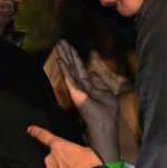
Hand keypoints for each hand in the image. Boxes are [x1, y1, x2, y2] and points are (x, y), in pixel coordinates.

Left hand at [27, 125, 103, 167]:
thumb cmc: (90, 167)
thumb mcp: (86, 151)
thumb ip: (75, 151)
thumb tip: (77, 156)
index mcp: (59, 147)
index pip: (44, 137)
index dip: (37, 132)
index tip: (30, 130)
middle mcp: (50, 159)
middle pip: (53, 159)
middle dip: (61, 163)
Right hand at [55, 40, 119, 160]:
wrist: (104, 125)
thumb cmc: (107, 113)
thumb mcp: (107, 94)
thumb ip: (99, 83)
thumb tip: (93, 72)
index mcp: (89, 86)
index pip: (80, 69)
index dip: (75, 58)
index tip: (70, 47)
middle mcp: (81, 86)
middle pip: (73, 66)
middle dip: (68, 53)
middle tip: (60, 41)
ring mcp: (77, 89)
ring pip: (70, 69)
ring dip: (65, 56)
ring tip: (59, 44)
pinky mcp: (75, 92)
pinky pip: (69, 77)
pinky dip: (64, 68)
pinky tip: (59, 59)